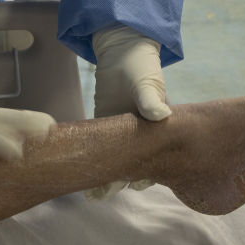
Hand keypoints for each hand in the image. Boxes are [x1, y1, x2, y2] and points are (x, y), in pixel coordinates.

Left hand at [88, 26, 170, 198]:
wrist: (121, 51)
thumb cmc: (142, 67)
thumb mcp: (148, 83)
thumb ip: (152, 100)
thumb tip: (160, 116)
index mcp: (158, 130)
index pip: (157, 158)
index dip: (149, 173)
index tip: (138, 183)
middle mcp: (142, 136)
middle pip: (136, 165)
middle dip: (124, 180)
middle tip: (108, 190)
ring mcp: (122, 134)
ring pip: (117, 162)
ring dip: (108, 177)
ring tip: (95, 194)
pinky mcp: (104, 127)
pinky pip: (100, 150)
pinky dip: (95, 163)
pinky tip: (85, 178)